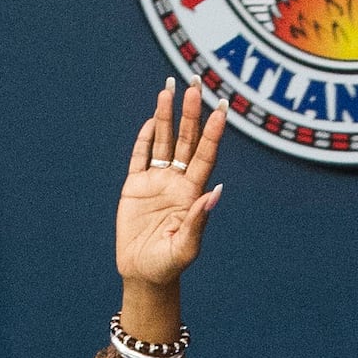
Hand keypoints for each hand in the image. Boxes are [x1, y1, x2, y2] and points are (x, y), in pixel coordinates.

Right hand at [114, 81, 223, 336]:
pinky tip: (154, 118)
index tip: (222, 107)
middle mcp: (177, 181)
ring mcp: (156, 181)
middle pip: (187, 139)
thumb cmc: (168, 265)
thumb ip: (198, 221)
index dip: (213, 131)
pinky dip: (146, 137)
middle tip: (195, 83)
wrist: (143, 274)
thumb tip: (215, 193)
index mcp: (192, 193)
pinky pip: (140, 156)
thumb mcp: (185, 247)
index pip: (206, 154)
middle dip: (190, 112)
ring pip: (164, 141)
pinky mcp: (134, 186)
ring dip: (167, 116)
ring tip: (169, 88)